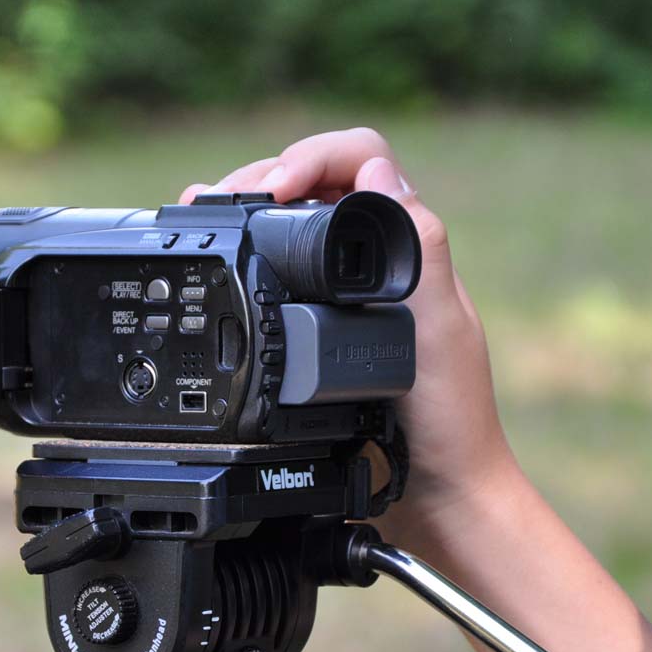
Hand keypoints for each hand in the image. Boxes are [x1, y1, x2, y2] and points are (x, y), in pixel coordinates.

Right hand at [181, 128, 518, 548]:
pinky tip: (220, 264)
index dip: (311, 157)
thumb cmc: (449, 418)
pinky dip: (245, 255)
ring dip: (246, 211)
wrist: (434, 494)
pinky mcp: (318, 329)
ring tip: (202, 221)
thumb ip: (420, 250)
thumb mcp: (440, 329)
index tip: (272, 187)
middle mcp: (378, 260)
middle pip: (313, 184)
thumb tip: (379, 174)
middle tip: (214, 204)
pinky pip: (278, 273)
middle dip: (260, 177)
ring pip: (290, 224)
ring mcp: (345, 293)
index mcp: (410, 246)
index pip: (360, 161)